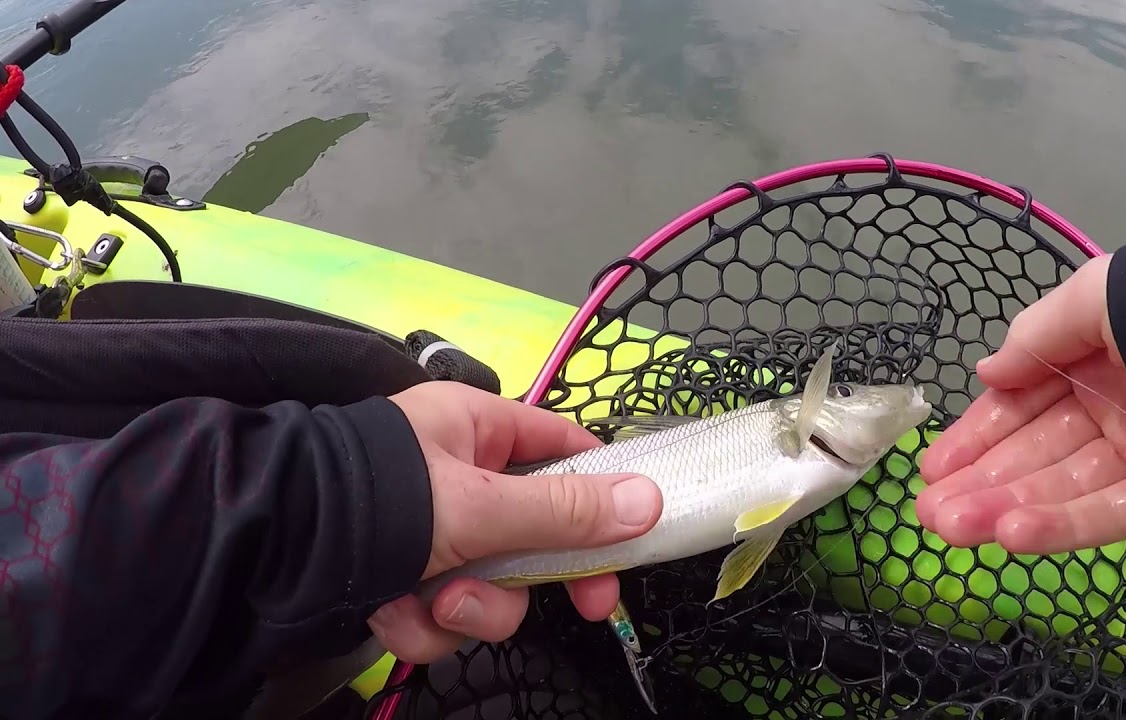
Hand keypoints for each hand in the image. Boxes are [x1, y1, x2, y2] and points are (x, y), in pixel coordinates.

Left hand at [368, 381, 662, 663]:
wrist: (266, 550)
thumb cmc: (377, 501)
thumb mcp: (479, 507)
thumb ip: (565, 513)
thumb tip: (650, 502)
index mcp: (476, 428)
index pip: (563, 448)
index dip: (603, 489)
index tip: (632, 535)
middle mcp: (455, 475)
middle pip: (534, 532)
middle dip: (535, 576)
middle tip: (587, 608)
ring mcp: (427, 532)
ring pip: (491, 583)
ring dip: (472, 608)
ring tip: (436, 603)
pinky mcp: (399, 578)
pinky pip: (441, 611)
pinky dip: (421, 623)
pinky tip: (392, 614)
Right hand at [916, 254, 1125, 553]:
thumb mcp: (1092, 298)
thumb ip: (1033, 337)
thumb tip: (985, 374)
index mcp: (1089, 364)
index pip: (1018, 407)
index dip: (974, 436)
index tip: (932, 468)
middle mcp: (1106, 412)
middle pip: (1029, 456)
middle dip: (976, 483)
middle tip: (927, 512)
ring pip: (1056, 490)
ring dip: (999, 510)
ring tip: (949, 529)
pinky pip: (1103, 515)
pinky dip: (1055, 528)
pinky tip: (1008, 536)